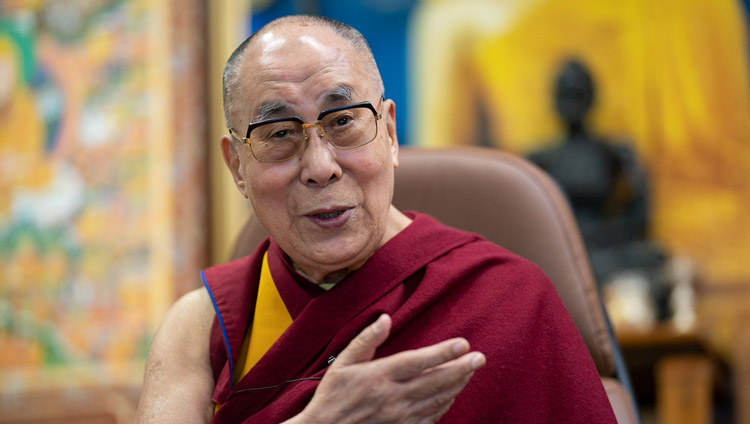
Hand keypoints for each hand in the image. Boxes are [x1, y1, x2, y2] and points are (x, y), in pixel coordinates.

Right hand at [291, 314, 485, 423]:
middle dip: (461, 368)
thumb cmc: (333, 396)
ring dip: (457, 385)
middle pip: (435, 381)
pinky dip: (445, 405)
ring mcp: (400, 417)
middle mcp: (393, 397)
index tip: (463, 344)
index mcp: (380, 376)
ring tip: (471, 371)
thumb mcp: (343, 362)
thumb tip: (385, 318)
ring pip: (437, 399)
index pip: (418, 361)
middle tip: (480, 357)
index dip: (442, 352)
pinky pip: (431, 418)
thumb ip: (366, 340)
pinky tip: (453, 394)